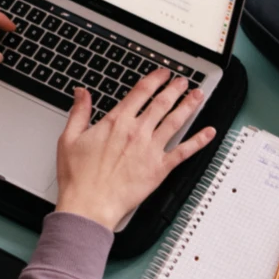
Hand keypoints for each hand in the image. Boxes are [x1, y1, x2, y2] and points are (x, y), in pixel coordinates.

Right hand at [55, 70, 216, 228]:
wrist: (89, 205)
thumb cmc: (78, 178)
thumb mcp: (69, 138)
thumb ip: (79, 112)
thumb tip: (82, 93)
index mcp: (116, 122)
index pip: (140, 92)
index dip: (154, 79)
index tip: (163, 73)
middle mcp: (137, 132)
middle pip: (162, 103)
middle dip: (175, 89)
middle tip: (183, 81)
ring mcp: (151, 149)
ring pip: (175, 121)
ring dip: (189, 106)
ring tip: (198, 95)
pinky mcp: (160, 168)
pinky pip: (184, 151)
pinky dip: (199, 141)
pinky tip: (209, 133)